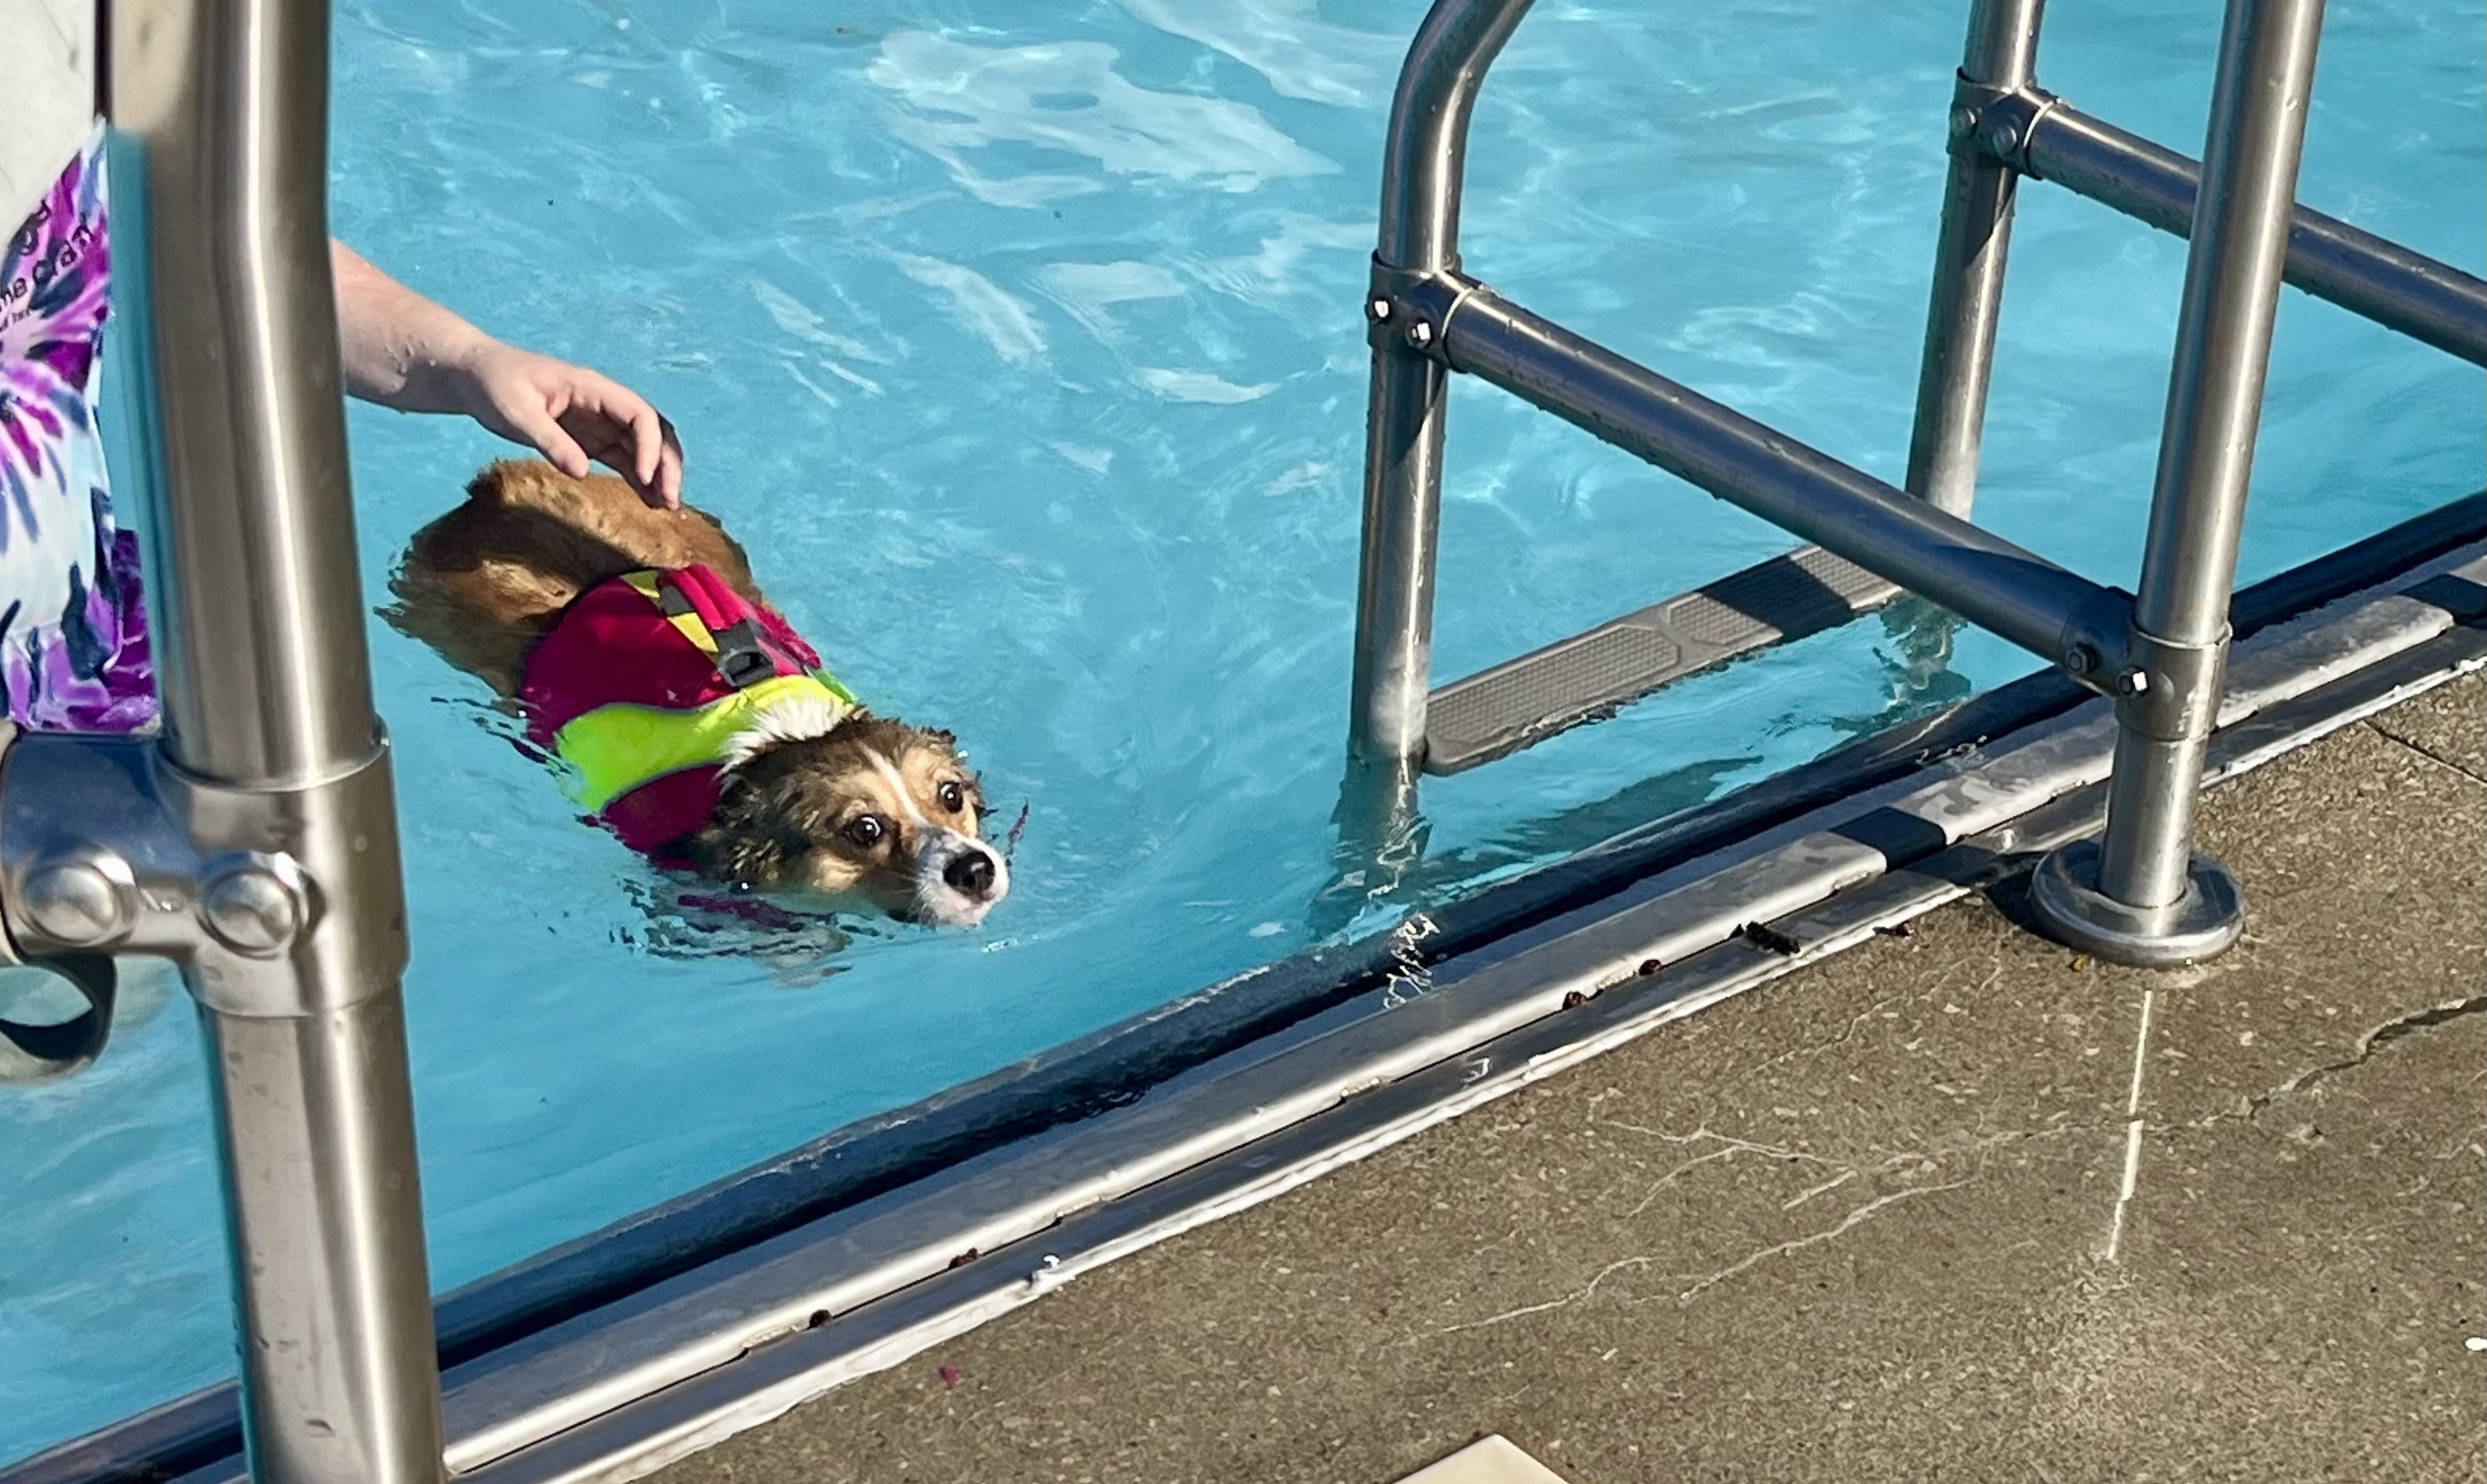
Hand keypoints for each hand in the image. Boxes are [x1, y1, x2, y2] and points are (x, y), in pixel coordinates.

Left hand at [450, 341, 684, 507]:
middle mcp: (605, 405)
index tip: (644, 477)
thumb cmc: (494, 385)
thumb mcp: (516, 413)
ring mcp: (601, 423)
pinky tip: (649, 502)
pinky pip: (625, 460)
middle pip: (653, 431)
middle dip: (667, 463)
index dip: (649, 445)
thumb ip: (550, 441)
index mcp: (592, 388)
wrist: (476, 377)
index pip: (639, 414)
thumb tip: (582, 472)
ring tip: (667, 506)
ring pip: (645, 448)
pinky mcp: (591, 441)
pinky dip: (640, 480)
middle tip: (671, 499)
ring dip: (659, 474)